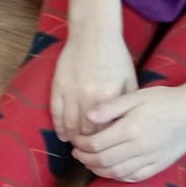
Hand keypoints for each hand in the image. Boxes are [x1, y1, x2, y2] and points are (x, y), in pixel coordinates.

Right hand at [50, 25, 138, 142]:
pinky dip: (59, 127)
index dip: (105, 141)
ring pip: (70, 125)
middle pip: (87, 131)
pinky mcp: (58, 88)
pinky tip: (62, 135)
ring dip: (73, 138)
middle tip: (90, 151)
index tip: (105, 148)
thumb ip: (127, 101)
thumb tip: (124, 123)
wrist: (93, 35)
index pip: (106, 129)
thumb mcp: (128, 78)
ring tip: (77, 145)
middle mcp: (89, 98)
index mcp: (109, 97)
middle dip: (88, 143)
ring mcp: (71, 94)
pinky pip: (56, 113)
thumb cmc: (114, 56)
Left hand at [72, 80, 185, 181]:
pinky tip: (111, 170)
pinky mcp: (160, 165)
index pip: (96, 144)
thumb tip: (87, 116)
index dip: (81, 145)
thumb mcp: (136, 96)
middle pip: (103, 161)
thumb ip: (110, 107)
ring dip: (99, 170)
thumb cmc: (164, 100)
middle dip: (85, 159)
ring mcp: (151, 158)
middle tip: (78, 153)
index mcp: (131, 129)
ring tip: (90, 162)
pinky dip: (119, 177)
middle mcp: (140, 147)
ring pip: (117, 173)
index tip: (76, 141)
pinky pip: (135, 177)